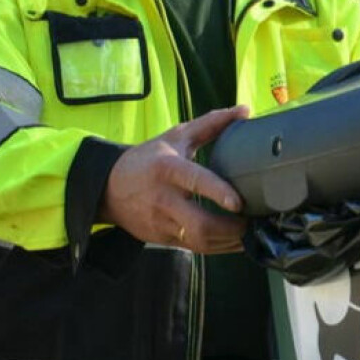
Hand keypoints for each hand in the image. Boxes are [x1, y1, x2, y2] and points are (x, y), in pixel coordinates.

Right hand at [99, 106, 248, 253]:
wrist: (107, 188)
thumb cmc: (148, 158)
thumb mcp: (176, 137)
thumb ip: (211, 124)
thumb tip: (245, 110)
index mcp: (168, 169)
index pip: (195, 180)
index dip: (218, 193)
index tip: (239, 203)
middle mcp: (164, 198)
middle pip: (200, 224)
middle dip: (231, 229)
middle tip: (252, 223)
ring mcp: (162, 222)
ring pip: (199, 241)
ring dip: (228, 242)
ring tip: (248, 234)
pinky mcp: (163, 239)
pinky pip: (195, 249)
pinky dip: (218, 248)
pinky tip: (234, 242)